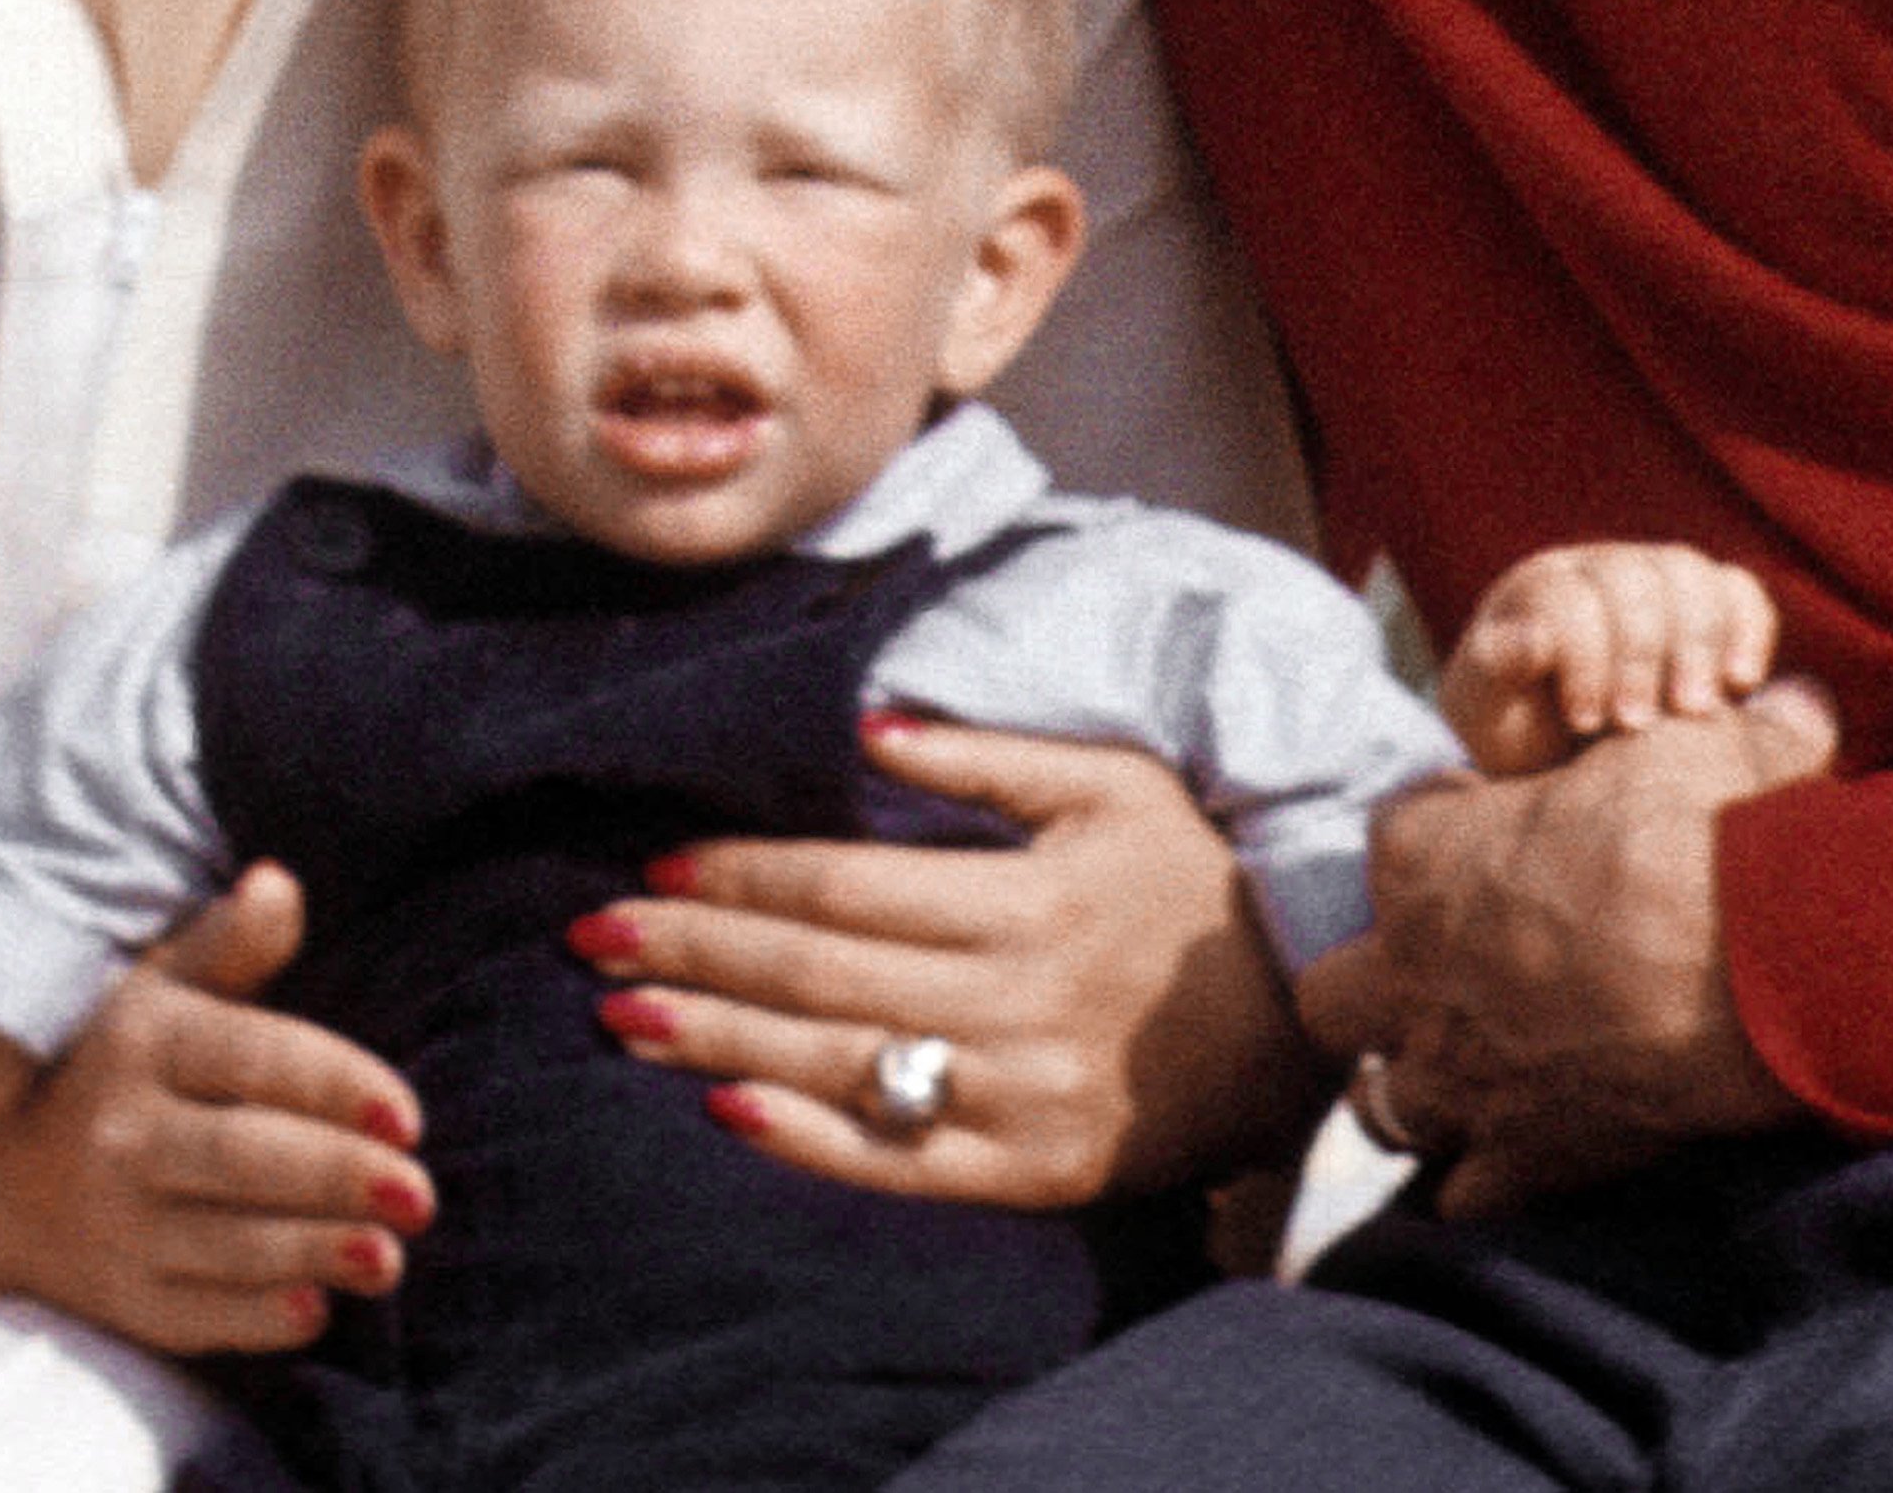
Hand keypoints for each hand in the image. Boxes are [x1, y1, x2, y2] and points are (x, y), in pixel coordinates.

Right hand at [0, 867, 431, 1353]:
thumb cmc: (123, 1061)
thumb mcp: (163, 985)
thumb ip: (233, 942)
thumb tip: (278, 884)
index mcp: (147, 1043)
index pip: (253, 1060)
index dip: (336, 1087)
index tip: (410, 1118)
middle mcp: (123, 1134)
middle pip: (245, 1159)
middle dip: (339, 1180)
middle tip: (422, 1197)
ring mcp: (115, 1223)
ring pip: (226, 1244)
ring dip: (314, 1253)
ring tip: (391, 1257)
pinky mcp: (118, 1298)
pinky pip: (194, 1316)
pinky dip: (255, 1319)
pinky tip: (315, 1311)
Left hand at [590, 722, 1328, 1204]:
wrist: (1301, 1014)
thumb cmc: (1193, 879)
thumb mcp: (1109, 784)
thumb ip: (987, 755)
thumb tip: (868, 723)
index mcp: (1028, 896)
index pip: (846, 886)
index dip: (742, 876)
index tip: (656, 864)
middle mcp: (1016, 998)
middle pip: (820, 975)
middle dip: (694, 955)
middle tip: (591, 938)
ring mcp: (1021, 1094)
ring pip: (840, 1066)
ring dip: (717, 1043)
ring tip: (621, 1020)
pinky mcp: (1031, 1169)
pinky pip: (900, 1164)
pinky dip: (807, 1140)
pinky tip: (725, 1113)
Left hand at [1299, 680, 1835, 1216]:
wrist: (1768, 960)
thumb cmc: (1710, 831)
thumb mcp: (1701, 746)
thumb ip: (1727, 727)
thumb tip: (1798, 702)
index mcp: (1424, 854)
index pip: (1396, 834)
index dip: (1449, 833)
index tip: (1510, 835)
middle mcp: (1414, 969)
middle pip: (1333, 993)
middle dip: (1379, 985)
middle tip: (1458, 970)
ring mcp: (1461, 1074)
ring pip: (1379, 1105)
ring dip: (1421, 1089)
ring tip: (1481, 1072)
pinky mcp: (1525, 1155)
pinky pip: (1466, 1193)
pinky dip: (1491, 1179)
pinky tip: (1537, 1148)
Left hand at [1442, 543, 1782, 774]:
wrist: (1565, 754)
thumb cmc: (1520, 728)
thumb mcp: (1487, 708)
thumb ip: (1496, 668)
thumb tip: (1534, 637)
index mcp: (1541, 585)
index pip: (1570, 597)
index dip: (1583, 659)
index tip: (1585, 723)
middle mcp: (1601, 567)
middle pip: (1633, 580)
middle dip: (1639, 656)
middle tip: (1636, 725)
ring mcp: (1658, 579)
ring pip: (1688, 575)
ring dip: (1696, 644)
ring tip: (1692, 712)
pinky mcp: (1710, 607)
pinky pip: (1740, 593)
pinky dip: (1748, 630)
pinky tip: (1742, 684)